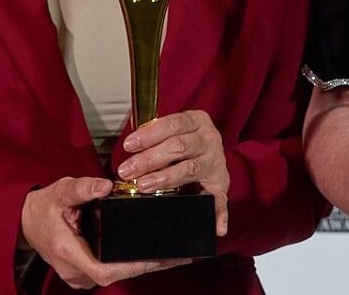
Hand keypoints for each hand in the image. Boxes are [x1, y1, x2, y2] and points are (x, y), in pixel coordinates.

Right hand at [20, 176, 188, 288]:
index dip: (131, 267)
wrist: (27, 220)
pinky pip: (112, 269)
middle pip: (116, 274)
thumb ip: (82, 188)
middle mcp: (74, 270)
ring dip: (142, 264)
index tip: (155, 258)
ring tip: (173, 253)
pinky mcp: (85, 270)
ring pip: (116, 274)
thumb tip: (104, 186)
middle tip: (178, 254)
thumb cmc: (44, 207)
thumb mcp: (61, 191)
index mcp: (68, 252)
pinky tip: (152, 251)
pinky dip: (132, 261)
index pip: (104, 270)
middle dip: (147, 265)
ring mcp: (79, 274)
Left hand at [116, 110, 229, 235]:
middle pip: (179, 147)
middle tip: (128, 170)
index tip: (129, 145)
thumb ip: (156, 135)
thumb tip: (130, 145)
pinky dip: (218, 214)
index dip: (150, 134)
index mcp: (197, 122)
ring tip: (144, 185)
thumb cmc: (186, 142)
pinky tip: (214, 226)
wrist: (212, 154)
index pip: (173, 124)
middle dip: (149, 159)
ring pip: (190, 169)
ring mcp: (216, 164)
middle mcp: (209, 141)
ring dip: (165, 178)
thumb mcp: (174, 130)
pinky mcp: (220, 186)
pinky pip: (220, 201)